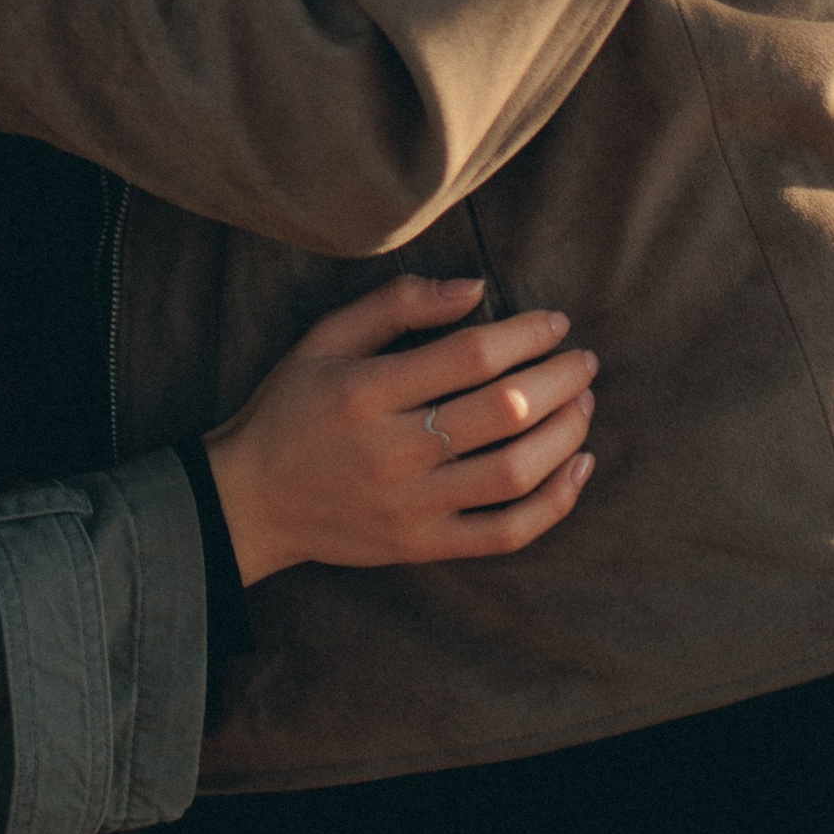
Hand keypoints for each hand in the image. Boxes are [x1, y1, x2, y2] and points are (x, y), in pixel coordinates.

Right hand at [203, 276, 595, 586]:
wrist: (250, 502)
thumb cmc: (290, 408)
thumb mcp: (323, 338)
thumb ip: (396, 304)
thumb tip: (475, 288)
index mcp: (367, 391)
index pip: (470, 356)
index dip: (526, 335)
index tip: (556, 323)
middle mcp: (394, 450)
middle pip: (504, 411)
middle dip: (561, 379)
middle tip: (584, 360)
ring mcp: (412, 505)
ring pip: (515, 472)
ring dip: (566, 434)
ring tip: (584, 404)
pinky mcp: (423, 545)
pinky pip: (506, 533)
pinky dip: (555, 503)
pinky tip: (579, 468)